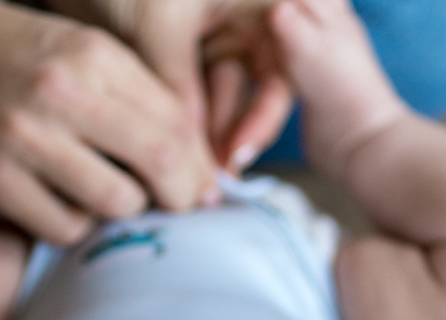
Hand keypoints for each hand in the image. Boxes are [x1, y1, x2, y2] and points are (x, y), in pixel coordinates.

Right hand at [0, 3, 216, 245]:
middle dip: (179, 194)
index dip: (197, 164)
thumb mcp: (86, 54)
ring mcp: (24, 139)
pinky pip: (64, 228)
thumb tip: (195, 168)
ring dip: (124, 207)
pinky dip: (78, 225)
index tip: (200, 185)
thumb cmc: (20, 57)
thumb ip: (139, 100)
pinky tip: (70, 204)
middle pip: (156, 163)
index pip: (175, 123)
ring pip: (114, 201)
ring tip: (111, 193)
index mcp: (93, 56)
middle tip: (176, 204)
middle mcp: (61, 94)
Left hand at [53, 0, 292, 171]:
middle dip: (231, 133)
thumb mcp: (161, 24)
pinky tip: (169, 155)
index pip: (285, 66)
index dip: (265, 114)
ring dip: (205, 136)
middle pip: (257, 90)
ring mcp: (218, 33)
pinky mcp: (186, 51)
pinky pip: (194, 97)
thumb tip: (194, 159)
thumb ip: (182, 90)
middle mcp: (247, 14)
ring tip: (183, 173)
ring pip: (223, 99)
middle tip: (207, 178)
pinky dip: (183, 123)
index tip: (236, 153)